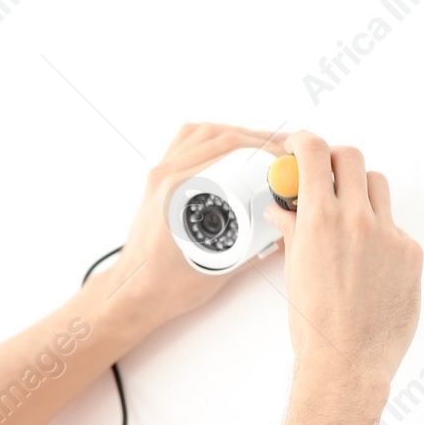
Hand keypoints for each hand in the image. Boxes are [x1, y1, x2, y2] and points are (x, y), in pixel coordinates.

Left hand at [98, 123, 291, 328]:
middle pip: (218, 137)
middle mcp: (165, 176)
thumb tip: (288, 230)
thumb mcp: (219, 266)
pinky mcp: (159, 178)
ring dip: (237, 133)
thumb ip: (257, 249)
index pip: (228, 150)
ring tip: (265, 143)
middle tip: (283, 149)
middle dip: (257, 139)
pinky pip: (186, 142)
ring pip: (203, 134)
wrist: (135, 292)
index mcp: (176, 192)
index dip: (262, 149)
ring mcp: (159, 174)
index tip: (284, 158)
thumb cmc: (168, 286)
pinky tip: (232, 142)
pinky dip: (212, 137)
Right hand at [270, 131, 422, 389]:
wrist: (347, 362)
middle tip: (325, 176)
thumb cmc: (314, 325)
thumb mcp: (294, 270)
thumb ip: (292, 230)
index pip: (314, 153)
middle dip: (334, 161)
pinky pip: (395, 226)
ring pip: (377, 186)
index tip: (299, 146)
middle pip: (352, 158)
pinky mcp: (411, 253)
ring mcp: (389, 235)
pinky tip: (368, 263)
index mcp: (319, 221)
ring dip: (360, 192)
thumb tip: (283, 211)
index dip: (304, 141)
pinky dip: (379, 234)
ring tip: (348, 220)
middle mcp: (357, 220)